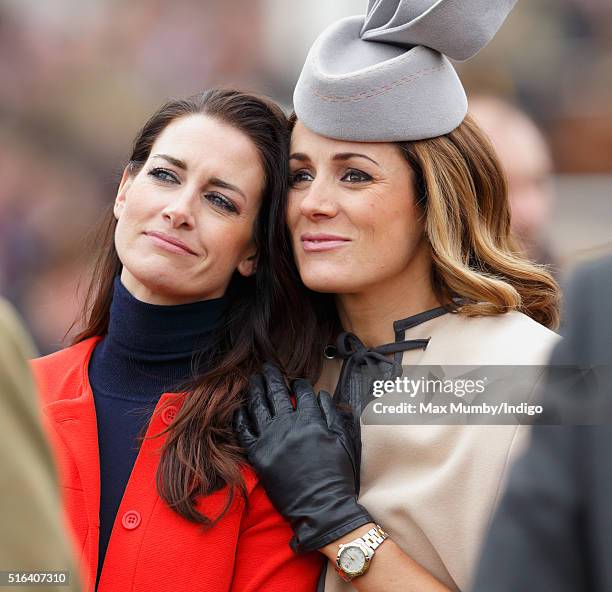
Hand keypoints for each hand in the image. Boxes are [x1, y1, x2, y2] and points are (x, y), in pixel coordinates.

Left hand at [234, 363, 371, 552]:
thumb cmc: (337, 476)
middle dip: (271, 378)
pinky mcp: (258, 456)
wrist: (322, 507)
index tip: (297, 381)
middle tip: (267, 368)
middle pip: (276, 394)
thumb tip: (322, 395)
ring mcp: (271, 439)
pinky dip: (241, 418)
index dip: (299, 384)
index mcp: (311, 420)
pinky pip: (244, 431)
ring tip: (253, 381)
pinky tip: (240, 408)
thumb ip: (332, 415)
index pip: (302, 393)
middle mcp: (288, 425)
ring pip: (258, 407)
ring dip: (255, 390)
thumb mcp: (344, 441)